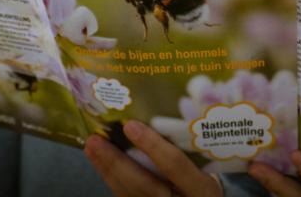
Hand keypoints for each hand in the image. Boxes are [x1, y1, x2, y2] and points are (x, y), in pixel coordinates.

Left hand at [84, 120, 223, 196]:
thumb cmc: (209, 179)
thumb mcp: (208, 167)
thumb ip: (190, 147)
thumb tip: (161, 111)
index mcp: (200, 188)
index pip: (174, 165)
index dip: (152, 145)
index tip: (130, 125)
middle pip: (143, 185)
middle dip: (116, 163)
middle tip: (95, 140)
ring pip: (128, 194)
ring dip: (106, 170)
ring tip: (91, 148)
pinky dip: (111, 180)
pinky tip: (101, 164)